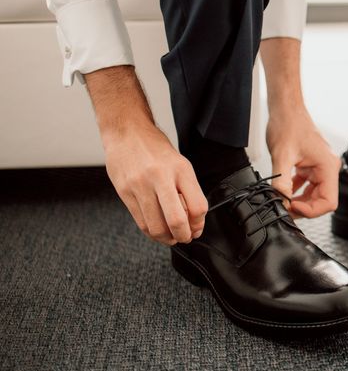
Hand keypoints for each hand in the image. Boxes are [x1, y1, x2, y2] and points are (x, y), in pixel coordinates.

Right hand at [104, 123, 207, 245]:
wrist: (126, 132)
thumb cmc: (155, 148)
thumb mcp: (180, 164)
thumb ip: (188, 190)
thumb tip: (193, 221)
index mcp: (180, 169)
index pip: (198, 206)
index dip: (199, 223)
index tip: (197, 227)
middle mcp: (160, 177)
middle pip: (177, 220)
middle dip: (184, 236)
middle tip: (185, 237)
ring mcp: (140, 186)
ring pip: (156, 226)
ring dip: (167, 238)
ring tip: (171, 236)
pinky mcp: (125, 193)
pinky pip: (141, 222)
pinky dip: (152, 232)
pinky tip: (157, 230)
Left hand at [266, 107, 340, 218]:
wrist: (286, 108)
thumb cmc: (288, 124)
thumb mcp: (282, 156)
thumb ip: (281, 182)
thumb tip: (281, 201)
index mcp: (328, 166)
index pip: (329, 202)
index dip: (311, 210)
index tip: (292, 206)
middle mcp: (328, 168)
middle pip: (322, 201)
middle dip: (304, 207)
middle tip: (284, 207)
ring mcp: (320, 167)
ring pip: (315, 194)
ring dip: (300, 200)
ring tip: (283, 200)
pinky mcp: (311, 165)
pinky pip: (308, 185)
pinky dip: (296, 191)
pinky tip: (284, 190)